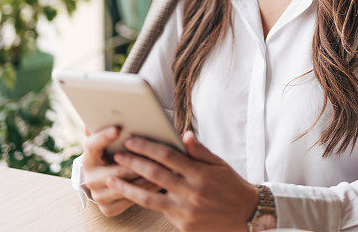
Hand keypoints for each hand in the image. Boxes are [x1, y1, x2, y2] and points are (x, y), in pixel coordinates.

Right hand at [81, 125, 160, 216]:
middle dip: (137, 162)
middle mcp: (88, 177)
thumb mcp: (113, 141)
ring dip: (146, 176)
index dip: (103, 137)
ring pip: (125, 185)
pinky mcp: (107, 208)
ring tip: (164, 167)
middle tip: (156, 155)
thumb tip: (110, 119)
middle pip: (115, 170)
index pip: (91, 145)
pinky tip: (160, 182)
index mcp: (88, 157)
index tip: (117, 129)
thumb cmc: (117, 153)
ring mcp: (97, 194)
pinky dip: (146, 190)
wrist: (112, 180)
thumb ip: (112, 129)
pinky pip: (130, 200)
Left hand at [106, 131, 258, 231]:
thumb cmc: (231, 185)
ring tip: (111, 180)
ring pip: (149, 198)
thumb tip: (184, 134)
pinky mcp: (182, 225)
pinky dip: (144, 201)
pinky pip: (159, 211)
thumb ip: (199, 151)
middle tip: (117, 155)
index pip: (167, 156)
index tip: (131, 140)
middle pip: (154, 174)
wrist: (245, 215)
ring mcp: (185, 210)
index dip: (147, 147)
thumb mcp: (219, 164)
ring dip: (128, 187)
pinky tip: (131, 194)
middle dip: (133, 163)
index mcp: (199, 173)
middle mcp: (191, 192)